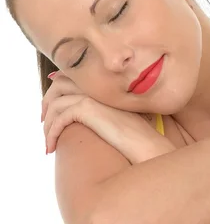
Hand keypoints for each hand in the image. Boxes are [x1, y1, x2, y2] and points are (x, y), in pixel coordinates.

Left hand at [41, 71, 175, 162]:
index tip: (49, 105)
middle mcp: (99, 87)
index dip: (57, 86)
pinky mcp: (89, 109)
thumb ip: (105, 113)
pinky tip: (51, 146)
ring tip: (47, 141)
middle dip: (47, 103)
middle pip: (60, 85)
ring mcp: (94, 96)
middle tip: (44, 122)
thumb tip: (93, 119)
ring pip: (56, 103)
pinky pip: (60, 117)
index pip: (73, 77)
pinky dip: (51, 132)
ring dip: (47, 123)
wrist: (151, 146)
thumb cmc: (142, 139)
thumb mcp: (123, 120)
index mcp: (106, 86)